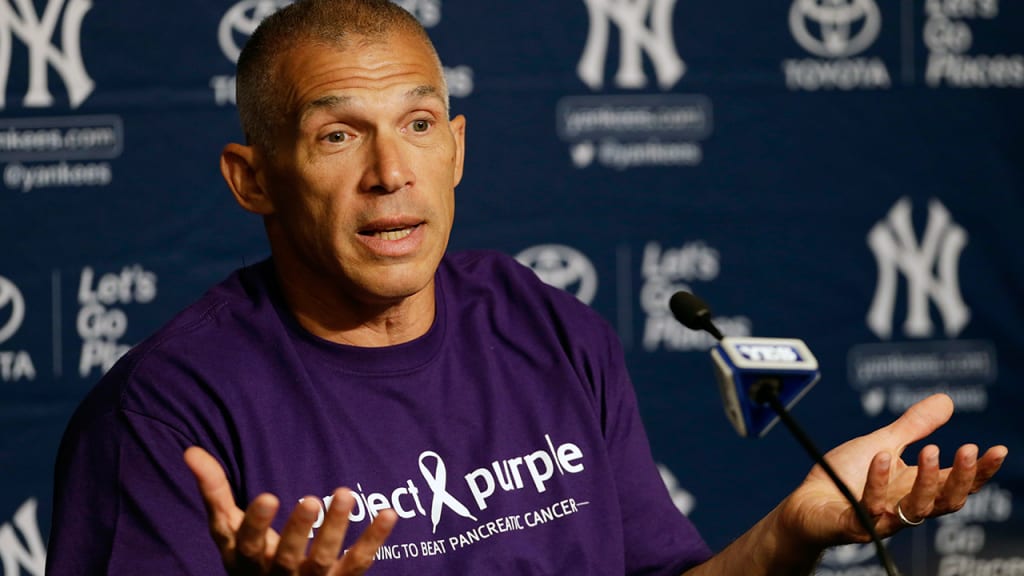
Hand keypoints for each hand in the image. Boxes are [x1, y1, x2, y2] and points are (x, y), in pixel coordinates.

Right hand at [184, 446, 396, 574]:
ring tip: (344, 494)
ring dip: (335, 529)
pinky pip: (359, 562)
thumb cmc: (250, 555)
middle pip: (287, 557)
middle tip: (310, 499)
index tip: (268, 496)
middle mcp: (277, 575)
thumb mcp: (228, 529)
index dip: (257, 522)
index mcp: (246, 560)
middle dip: (298, 530)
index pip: (247, 544)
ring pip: (323, 561)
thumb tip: (190, 451)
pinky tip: (389, 513)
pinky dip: (374, 539)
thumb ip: (213, 491)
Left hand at [780, 394, 1007, 547]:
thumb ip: (914, 427)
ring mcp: (883, 519)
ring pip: (916, 510)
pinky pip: (872, 508)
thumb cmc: (844, 476)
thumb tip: (947, 400)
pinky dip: (878, 482)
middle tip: (968, 449)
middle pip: (946, 501)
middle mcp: (905, 507)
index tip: (998, 449)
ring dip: (926, 481)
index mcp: (916, 488)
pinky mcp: (856, 525)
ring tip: (929, 450)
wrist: (805, 502)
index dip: (980, 471)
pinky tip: (881, 457)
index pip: (957, 484)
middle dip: (962, 478)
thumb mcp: (884, 444)